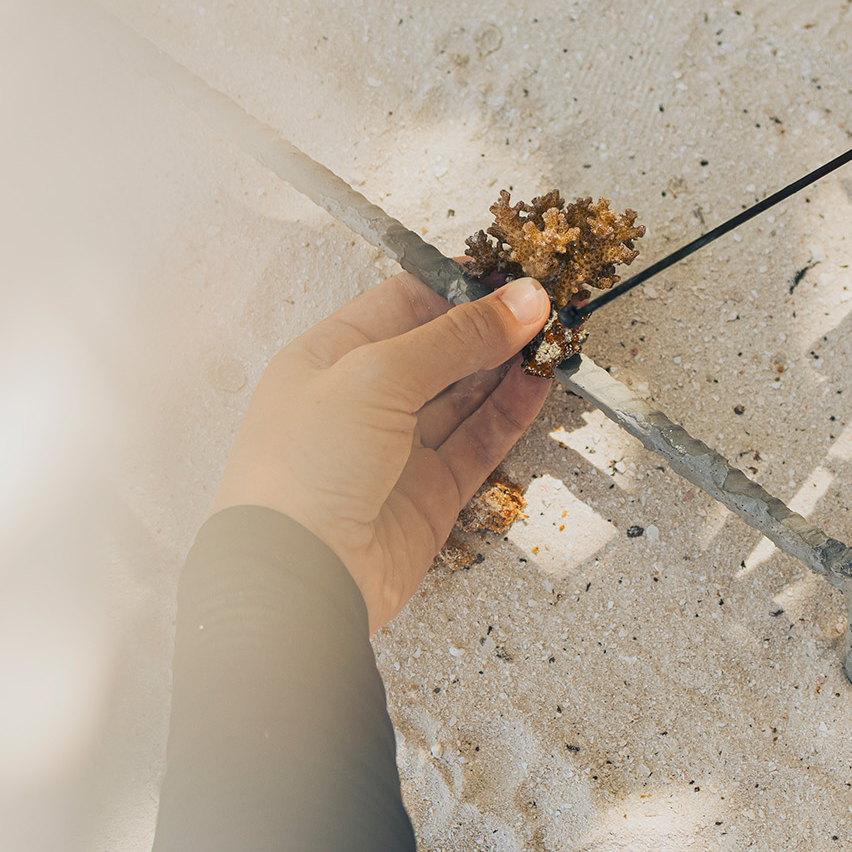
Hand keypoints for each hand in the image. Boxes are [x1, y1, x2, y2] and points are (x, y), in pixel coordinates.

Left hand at [213, 274, 554, 629]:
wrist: (299, 576)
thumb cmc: (303, 472)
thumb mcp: (377, 376)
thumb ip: (455, 338)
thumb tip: (518, 301)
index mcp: (328, 358)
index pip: (403, 303)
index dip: (457, 286)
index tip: (510, 276)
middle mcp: (361, 402)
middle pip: (438, 349)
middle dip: (491, 326)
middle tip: (544, 305)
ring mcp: (396, 449)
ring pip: (465, 394)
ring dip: (508, 365)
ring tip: (552, 337)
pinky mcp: (428, 493)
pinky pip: (479, 441)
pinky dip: (511, 412)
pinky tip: (538, 382)